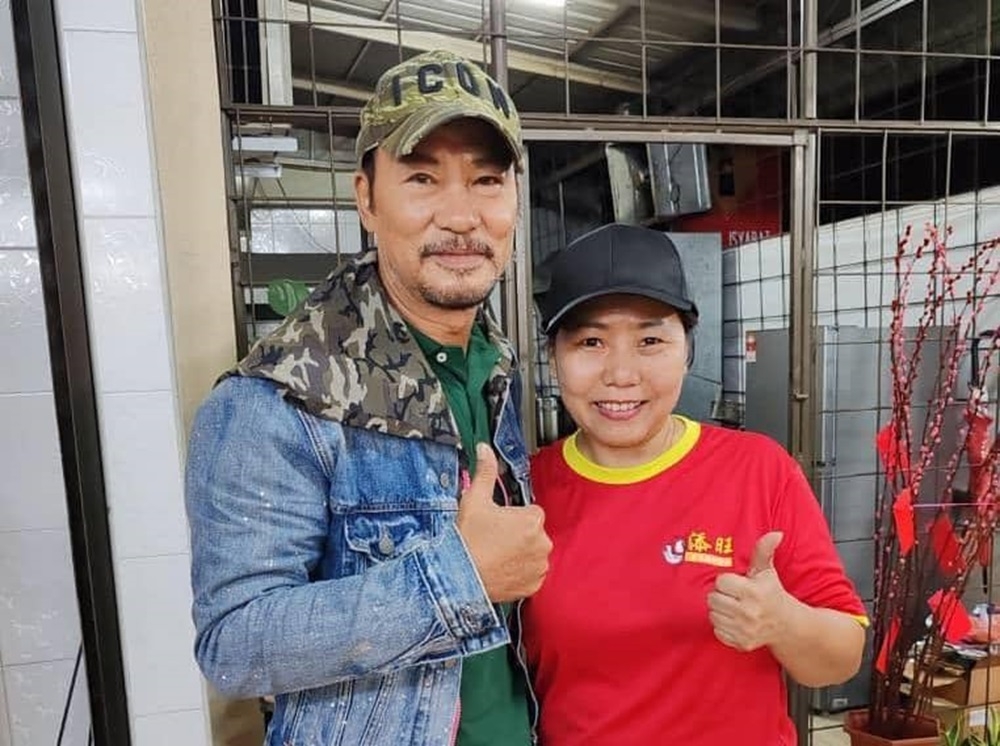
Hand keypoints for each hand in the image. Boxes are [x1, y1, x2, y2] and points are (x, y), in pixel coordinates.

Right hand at [456, 444, 552, 602]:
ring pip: (534, 552)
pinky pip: (532, 573)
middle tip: (495, 539)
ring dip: (521, 552)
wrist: (459, 577)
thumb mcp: (474, 500)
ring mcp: (539, 566)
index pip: (530, 512)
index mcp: (532, 520)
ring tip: (497, 554)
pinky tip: (502, 568)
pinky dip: (521, 571)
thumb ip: (485, 472)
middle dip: (518, 534)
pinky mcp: (534, 585)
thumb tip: (485, 450)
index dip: (512, 516)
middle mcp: (542, 543)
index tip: (497, 523)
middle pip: (534, 532)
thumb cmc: (467, 541)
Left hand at [707, 532, 789, 651]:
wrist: (787, 626)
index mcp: (753, 592)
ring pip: (713, 615)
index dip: (727, 581)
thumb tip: (775, 533)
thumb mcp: (767, 571)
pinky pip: (717, 631)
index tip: (738, 583)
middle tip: (734, 596)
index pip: (721, 582)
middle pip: (713, 599)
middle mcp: (748, 613)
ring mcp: (744, 630)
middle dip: (722, 595)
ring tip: (735, 607)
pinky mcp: (741, 643)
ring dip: (720, 611)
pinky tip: (735, 621)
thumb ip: (764, 550)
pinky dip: (723, 626)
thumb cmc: (772, 594)